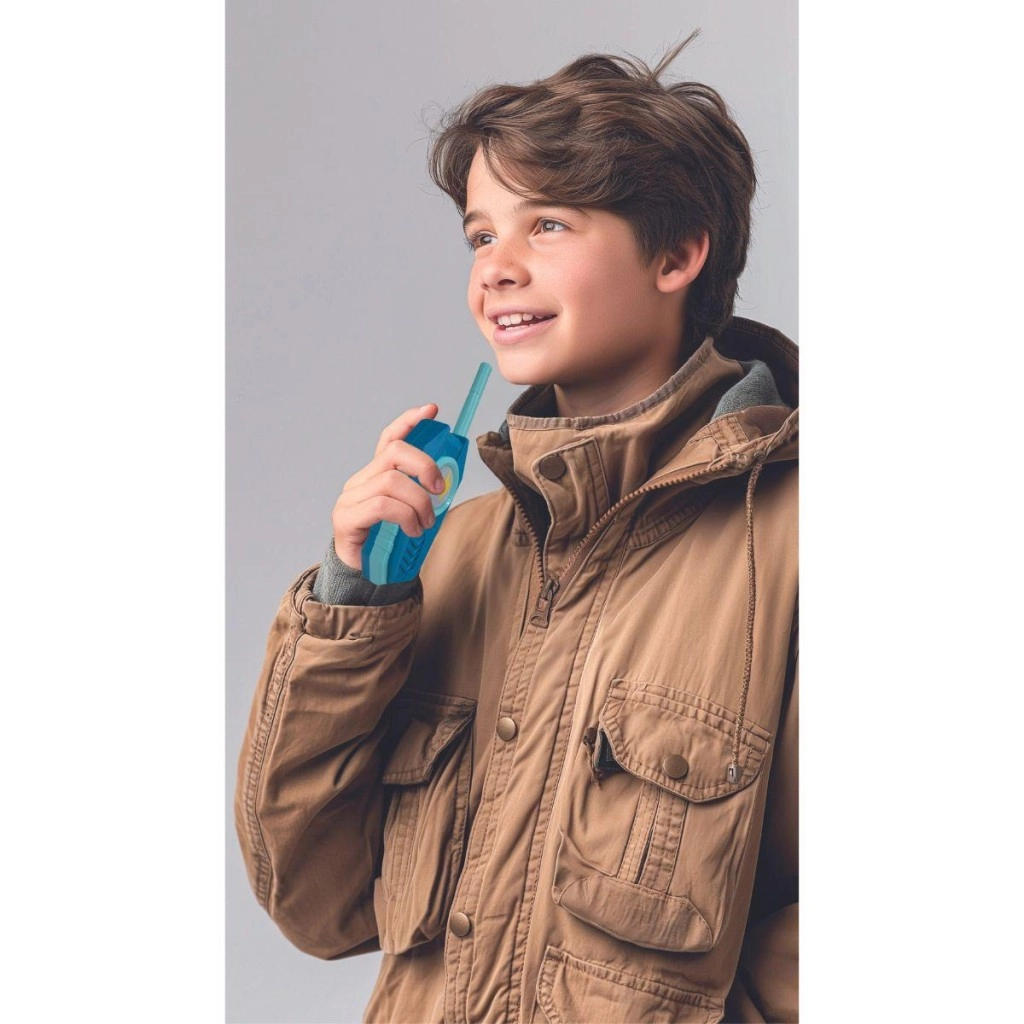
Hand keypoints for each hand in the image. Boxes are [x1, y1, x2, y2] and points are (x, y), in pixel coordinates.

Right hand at [330, 404, 445, 572]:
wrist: (364, 577)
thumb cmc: (390, 545)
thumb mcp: (413, 514)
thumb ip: (424, 496)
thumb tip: (449, 482)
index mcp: (376, 476)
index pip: (389, 439)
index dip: (409, 422)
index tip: (432, 410)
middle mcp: (360, 481)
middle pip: (394, 453)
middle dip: (425, 466)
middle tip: (440, 489)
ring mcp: (350, 498)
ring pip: (392, 481)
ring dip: (419, 501)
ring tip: (426, 523)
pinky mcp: (346, 518)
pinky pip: (382, 505)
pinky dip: (405, 516)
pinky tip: (413, 530)